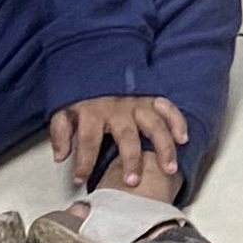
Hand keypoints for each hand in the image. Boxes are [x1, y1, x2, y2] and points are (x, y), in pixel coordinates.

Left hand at [50, 93, 190, 201]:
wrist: (96, 61)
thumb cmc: (83, 94)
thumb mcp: (63, 109)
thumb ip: (60, 132)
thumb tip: (60, 156)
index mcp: (93, 111)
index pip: (88, 139)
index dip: (83, 162)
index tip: (80, 180)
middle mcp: (118, 108)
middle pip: (126, 136)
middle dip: (130, 159)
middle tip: (132, 182)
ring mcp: (137, 102)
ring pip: (154, 125)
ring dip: (163, 147)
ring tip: (168, 168)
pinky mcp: (150, 98)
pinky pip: (168, 108)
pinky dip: (177, 122)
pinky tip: (182, 139)